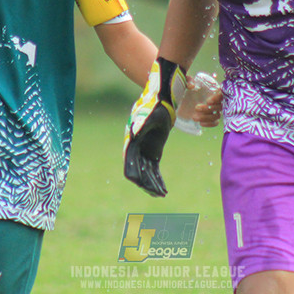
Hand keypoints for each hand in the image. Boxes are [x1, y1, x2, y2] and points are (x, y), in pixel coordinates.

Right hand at [124, 58, 185, 196]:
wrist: (162, 99)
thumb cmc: (156, 105)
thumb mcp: (151, 115)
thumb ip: (142, 124)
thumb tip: (133, 134)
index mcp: (132, 141)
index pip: (129, 164)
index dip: (134, 175)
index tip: (142, 185)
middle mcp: (136, 148)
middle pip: (138, 172)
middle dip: (147, 184)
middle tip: (158, 194)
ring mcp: (144, 151)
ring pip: (146, 173)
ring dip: (153, 184)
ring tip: (163, 194)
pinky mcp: (153, 151)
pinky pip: (154, 169)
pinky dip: (158, 179)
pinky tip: (164, 189)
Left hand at [189, 82, 221, 127]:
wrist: (182, 98)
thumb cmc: (187, 87)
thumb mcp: (186, 81)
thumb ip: (189, 81)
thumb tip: (191, 85)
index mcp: (213, 90)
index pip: (221, 94)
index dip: (217, 98)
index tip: (208, 101)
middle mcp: (216, 100)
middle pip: (219, 106)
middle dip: (208, 109)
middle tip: (196, 108)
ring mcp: (214, 110)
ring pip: (217, 115)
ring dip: (206, 117)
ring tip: (194, 117)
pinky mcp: (211, 117)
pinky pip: (215, 122)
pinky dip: (210, 124)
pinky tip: (201, 123)